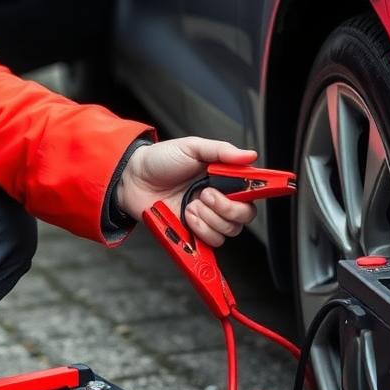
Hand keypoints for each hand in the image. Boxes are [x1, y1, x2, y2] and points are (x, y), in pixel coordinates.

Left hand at [117, 137, 257, 246]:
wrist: (132, 179)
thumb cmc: (160, 160)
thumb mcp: (192, 147)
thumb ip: (222, 151)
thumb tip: (250, 154)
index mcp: (223, 178)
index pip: (252, 189)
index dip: (256, 192)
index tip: (249, 190)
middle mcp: (219, 199)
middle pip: (245, 215)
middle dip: (228, 208)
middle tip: (206, 195)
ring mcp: (208, 217)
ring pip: (230, 230)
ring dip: (210, 218)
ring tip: (191, 204)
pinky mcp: (195, 232)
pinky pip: (212, 241)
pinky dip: (201, 229)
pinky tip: (187, 216)